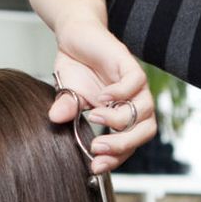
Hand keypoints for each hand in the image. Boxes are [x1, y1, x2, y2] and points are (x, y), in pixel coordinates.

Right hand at [49, 22, 154, 173]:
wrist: (74, 35)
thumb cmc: (75, 67)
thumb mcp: (67, 95)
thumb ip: (67, 110)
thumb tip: (55, 120)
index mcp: (123, 113)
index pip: (130, 143)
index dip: (116, 158)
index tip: (95, 166)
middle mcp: (133, 100)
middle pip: (146, 130)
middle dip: (123, 145)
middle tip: (97, 146)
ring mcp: (133, 83)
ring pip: (144, 110)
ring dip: (119, 120)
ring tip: (93, 116)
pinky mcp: (128, 63)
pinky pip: (136, 83)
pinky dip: (120, 94)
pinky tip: (101, 97)